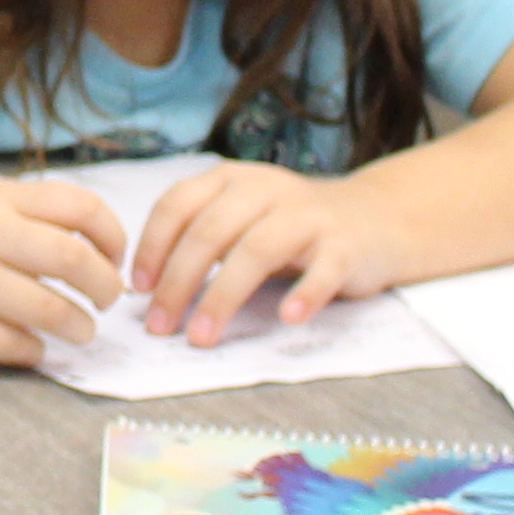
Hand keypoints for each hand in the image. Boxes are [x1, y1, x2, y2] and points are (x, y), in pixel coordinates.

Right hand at [0, 178, 131, 366]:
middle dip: (105, 288)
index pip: (80, 208)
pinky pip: (15, 346)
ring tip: (79, 330)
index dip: (113, 237)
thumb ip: (34, 215)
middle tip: (106, 300)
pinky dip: (36, 350)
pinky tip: (33, 344)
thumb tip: (103, 253)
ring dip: (79, 327)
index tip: (116, 259)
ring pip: (51, 311)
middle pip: (74, 261)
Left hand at [124, 162, 395, 341]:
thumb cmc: (290, 227)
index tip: (139, 289)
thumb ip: (203, 239)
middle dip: (178, 281)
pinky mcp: (347, 245)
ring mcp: (309, 215)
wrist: (375, 218)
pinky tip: (287, 317)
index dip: (153, 246)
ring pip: (257, 250)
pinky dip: (304, 293)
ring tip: (202, 335)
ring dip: (223, 296)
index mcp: (231, 179)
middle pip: (211, 231)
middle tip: (160, 325)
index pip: (178, 204)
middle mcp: (266, 188)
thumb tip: (152, 290)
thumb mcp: (241, 218)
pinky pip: (323, 269)